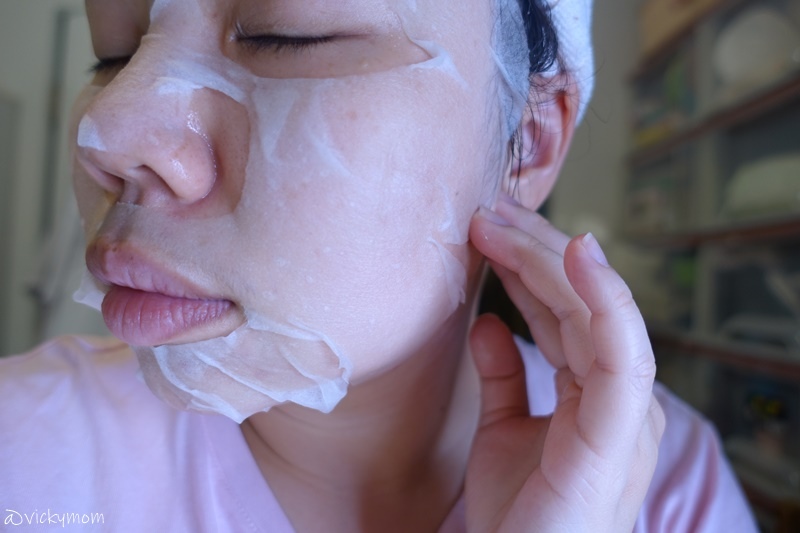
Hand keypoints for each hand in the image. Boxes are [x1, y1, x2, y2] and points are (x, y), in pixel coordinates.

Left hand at [464, 197, 664, 532]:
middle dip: (536, 251)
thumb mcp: (504, 431)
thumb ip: (503, 376)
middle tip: (489, 211)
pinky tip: (577, 252)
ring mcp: (624, 413)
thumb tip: (488, 320)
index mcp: (596, 395)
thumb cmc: (519, 516)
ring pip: (597, 313)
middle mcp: (617, 396)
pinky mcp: (617, 434)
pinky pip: (620, 355)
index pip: (567, 312)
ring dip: (550, 259)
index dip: (529, 267)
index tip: (487, 229)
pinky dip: (604, 299)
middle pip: (583, 302)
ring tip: (503, 220)